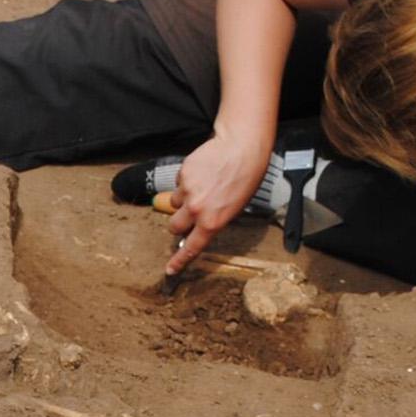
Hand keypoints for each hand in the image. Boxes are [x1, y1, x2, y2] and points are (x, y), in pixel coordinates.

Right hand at [163, 132, 269, 275]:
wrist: (241, 146)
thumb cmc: (246, 176)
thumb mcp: (236, 207)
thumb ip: (215, 220)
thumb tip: (201, 227)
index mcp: (213, 222)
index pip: (191, 248)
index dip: (179, 261)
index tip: (169, 270)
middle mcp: (197, 210)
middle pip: (174, 227)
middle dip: (179, 223)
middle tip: (190, 214)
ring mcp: (187, 192)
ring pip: (174, 204)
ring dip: (182, 201)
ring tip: (201, 187)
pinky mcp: (182, 175)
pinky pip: (178, 184)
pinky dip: (186, 182)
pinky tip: (202, 173)